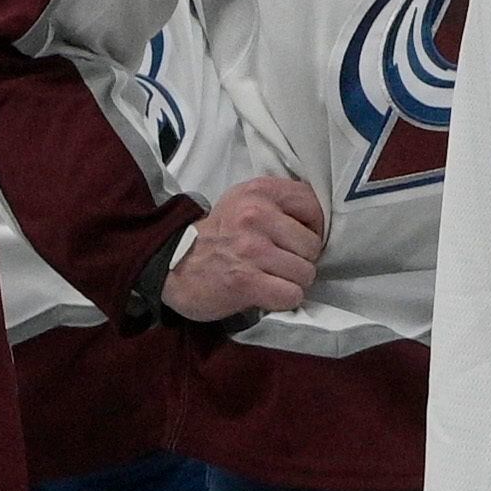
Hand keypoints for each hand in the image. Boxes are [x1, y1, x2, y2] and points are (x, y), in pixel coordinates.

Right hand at [160, 173, 327, 322]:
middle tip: (282, 264)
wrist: (171, 265)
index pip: (313, 206)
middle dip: (302, 260)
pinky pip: (291, 294)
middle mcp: (257, 215)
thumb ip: (277, 204)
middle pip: (312, 245)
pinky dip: (284, 299)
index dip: (313, 228)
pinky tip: (268, 294)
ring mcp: (252, 249)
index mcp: (259, 191)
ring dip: (293, 282)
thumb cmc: (215, 236)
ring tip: (273, 279)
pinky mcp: (246, 281)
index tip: (297, 241)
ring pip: (305, 273)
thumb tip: (318, 223)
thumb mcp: (243, 202)